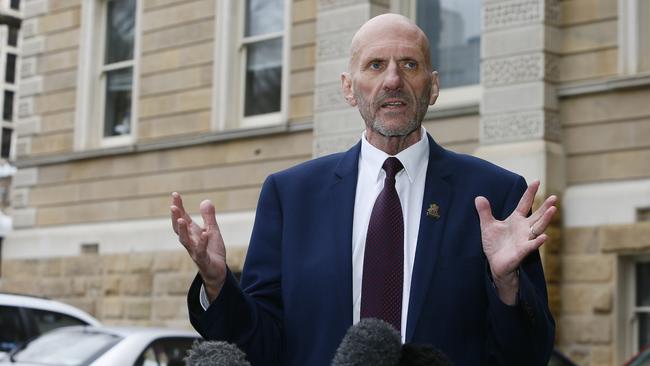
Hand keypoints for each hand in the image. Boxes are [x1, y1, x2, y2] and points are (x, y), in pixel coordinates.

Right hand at [171, 192, 226, 300]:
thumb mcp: (212, 231)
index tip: (175, 194)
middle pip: (180, 228)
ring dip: (182, 230)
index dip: (179, 206)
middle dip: (176, 217)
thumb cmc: (212, 251)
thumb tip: (205, 200)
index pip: (183, 217)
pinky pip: (200, 251)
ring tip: (182, 219)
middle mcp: (190, 241)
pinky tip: (204, 234)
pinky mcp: (203, 259)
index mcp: (192, 233)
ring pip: (185, 240)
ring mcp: (195, 250)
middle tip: (173, 206)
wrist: (217, 271)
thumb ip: (209, 217)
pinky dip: (202, 242)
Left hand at [474, 181, 556, 304]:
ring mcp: (525, 239)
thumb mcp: (487, 226)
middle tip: (555, 197)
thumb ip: (484, 212)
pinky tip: (545, 237)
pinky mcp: (522, 251)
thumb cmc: (494, 244)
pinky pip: (531, 245)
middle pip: (537, 215)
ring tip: (553, 210)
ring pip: (538, 228)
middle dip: (546, 207)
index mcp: (516, 220)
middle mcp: (524, 228)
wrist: (495, 263)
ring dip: (546, 220)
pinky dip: (537, 241)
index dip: (530, 193)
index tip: (536, 181)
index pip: (525, 203)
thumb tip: (479, 197)